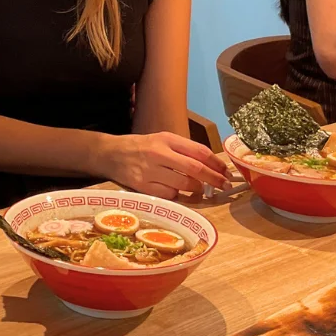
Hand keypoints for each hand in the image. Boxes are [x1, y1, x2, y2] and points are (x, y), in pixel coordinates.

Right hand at [99, 132, 232, 199]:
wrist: (109, 154)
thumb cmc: (140, 147)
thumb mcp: (161, 140)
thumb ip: (182, 150)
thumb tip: (211, 166)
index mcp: (166, 139)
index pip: (199, 151)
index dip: (216, 163)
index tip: (225, 172)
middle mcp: (159, 153)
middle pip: (195, 169)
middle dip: (213, 179)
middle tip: (224, 186)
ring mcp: (150, 170)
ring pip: (183, 185)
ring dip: (195, 189)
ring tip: (198, 189)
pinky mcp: (142, 185)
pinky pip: (169, 195)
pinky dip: (176, 195)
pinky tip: (174, 191)